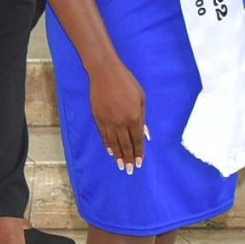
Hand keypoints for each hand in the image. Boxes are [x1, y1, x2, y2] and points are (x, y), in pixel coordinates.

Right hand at [90, 57, 146, 171]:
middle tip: (128, 170)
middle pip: (125, 145)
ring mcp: (108, 120)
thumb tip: (146, 134)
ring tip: (119, 165)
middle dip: (128, 159)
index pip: (137, 140)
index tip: (139, 164)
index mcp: (134, 117)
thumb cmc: (127, 82)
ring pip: (113, 142)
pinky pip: (103, 135)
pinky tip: (110, 151)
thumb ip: (144, 118)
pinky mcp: (98, 117)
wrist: (105, 72)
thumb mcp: (141, 98)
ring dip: (117, 155)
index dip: (139, 153)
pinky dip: (107, 144)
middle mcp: (121, 122)